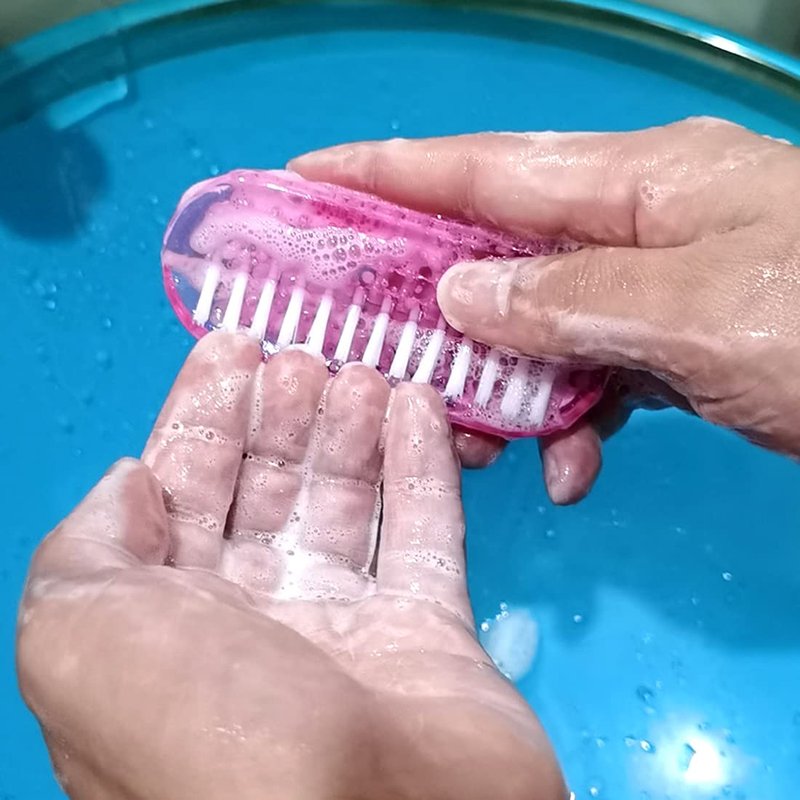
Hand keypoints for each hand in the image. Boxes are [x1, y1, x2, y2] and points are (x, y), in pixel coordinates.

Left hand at [17, 332, 564, 799]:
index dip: (204, 410)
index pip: (181, 486)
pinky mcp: (433, 639)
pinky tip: (418, 406)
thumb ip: (87, 550)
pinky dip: (423, 467)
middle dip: (283, 412)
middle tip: (307, 349)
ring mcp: (348, 631)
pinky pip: (427, 534)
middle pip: (268, 487)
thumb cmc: (215, 744)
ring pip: (348, 503)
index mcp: (167, 623)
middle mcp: (254, 624)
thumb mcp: (88, 638)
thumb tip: (129, 484)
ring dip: (353, 430)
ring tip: (365, 369)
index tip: (235, 340)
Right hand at [289, 116, 799, 502]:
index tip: (303, 179)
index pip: (475, 166)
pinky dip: (572, 421)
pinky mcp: (676, 340)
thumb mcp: (698, 311)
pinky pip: (592, 372)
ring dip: (497, 384)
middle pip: (492, 249)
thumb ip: (570, 300)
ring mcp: (652, 283)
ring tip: (471, 439)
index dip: (381, 171)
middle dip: (421, 298)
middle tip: (359, 342)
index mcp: (633, 185)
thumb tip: (460, 293)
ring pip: (534, 324)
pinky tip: (573, 469)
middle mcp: (631, 224)